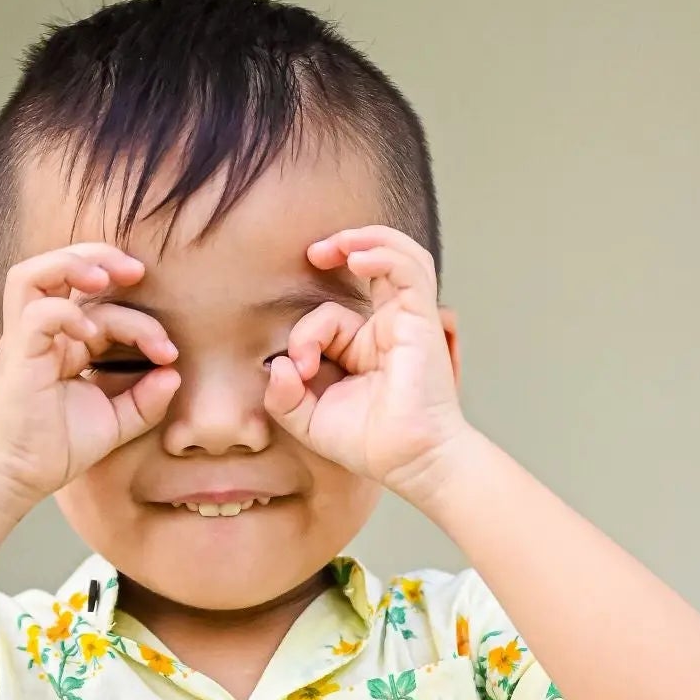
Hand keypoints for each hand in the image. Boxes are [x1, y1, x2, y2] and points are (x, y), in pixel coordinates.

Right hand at [0, 244, 179, 501]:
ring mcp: (25, 341)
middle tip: (137, 270)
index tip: (169, 352)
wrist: (19, 478)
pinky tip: (92, 335)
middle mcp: (43, 334)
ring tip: (107, 276)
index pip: (102, 307)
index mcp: (65, 343)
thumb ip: (145, 400)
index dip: (141, 321)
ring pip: (33, 275)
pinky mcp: (16, 356)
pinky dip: (67, 312)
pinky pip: (36, 313)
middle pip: (59, 268)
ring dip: (72, 264)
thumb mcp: (115, 424)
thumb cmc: (57, 450)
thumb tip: (174, 374)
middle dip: (99, 256)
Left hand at [264, 227, 467, 496]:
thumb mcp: (309, 420)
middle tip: (314, 253)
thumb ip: (284, 395)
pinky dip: (384, 253)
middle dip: (341, 249)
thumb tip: (278, 363)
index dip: (306, 334)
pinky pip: (408, 269)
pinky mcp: (421, 318)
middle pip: (365, 273)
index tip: (300, 368)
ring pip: (397, 257)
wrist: (408, 460)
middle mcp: (387, 329)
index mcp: (362, 348)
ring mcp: (406, 321)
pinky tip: (358, 256)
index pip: (329, 318)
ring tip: (337, 245)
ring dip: (366, 239)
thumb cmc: (369, 444)